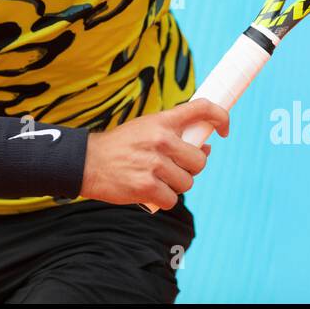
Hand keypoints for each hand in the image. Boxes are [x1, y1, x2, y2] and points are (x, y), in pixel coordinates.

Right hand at [80, 99, 228, 210]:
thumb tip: (206, 148)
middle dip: (190, 168)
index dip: (221, 117)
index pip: (202, 108)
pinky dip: (162, 199)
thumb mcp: (145, 129)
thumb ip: (174, 135)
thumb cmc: (120, 147)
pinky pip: (172, 199)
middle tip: (172, 168)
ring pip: (187, 182)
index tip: (223, 130)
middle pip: (200, 160)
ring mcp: (155, 163)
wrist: (86, 162)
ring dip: (174, 186)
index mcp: (162, 121)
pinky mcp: (147, 186)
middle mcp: (161, 139)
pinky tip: (148, 191)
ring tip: (155, 179)